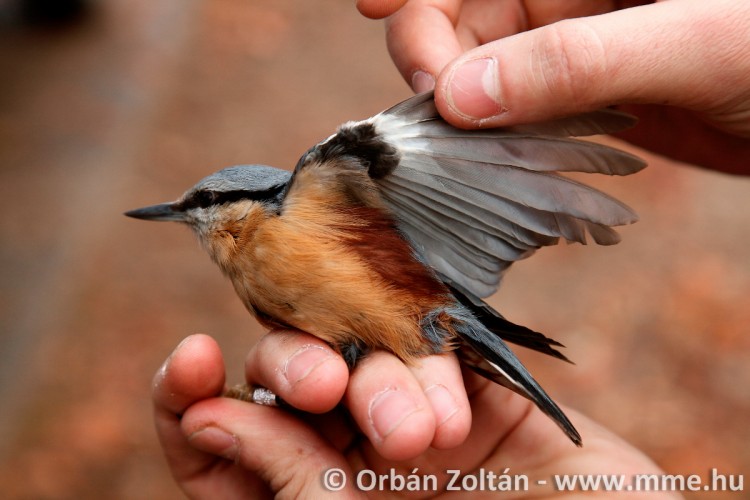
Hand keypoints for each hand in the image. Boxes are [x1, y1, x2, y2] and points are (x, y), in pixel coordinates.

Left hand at [154, 333, 668, 497]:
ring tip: (421, 434)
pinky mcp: (471, 391)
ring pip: (352, 351)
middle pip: (281, 380)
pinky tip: (461, 414)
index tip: (195, 358)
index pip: (217, 447)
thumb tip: (211, 417)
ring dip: (377, 380)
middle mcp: (349, 459)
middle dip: (290, 367)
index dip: (188, 400)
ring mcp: (408, 423)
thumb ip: (295, 486)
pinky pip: (431, 346)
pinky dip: (434, 369)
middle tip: (323, 386)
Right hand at [357, 0, 749, 173]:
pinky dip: (500, 133)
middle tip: (434, 108)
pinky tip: (492, 153)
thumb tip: (457, 97)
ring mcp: (584, 43)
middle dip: (439, 54)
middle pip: (474, 12)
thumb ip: (574, 62)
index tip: (373, 9)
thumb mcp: (695, 44)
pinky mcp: (592, 95)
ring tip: (462, 144)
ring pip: (491, 69)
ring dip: (466, 107)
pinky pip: (525, 108)